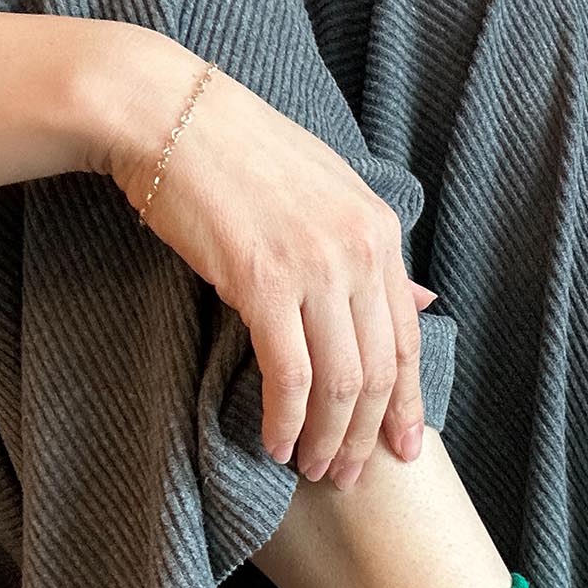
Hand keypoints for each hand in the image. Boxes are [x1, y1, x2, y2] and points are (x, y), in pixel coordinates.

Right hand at [100, 33, 434, 486]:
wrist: (165, 112)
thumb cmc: (240, 155)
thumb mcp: (329, 193)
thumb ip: (372, 254)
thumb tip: (422, 300)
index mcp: (380, 230)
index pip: (408, 339)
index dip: (409, 404)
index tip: (403, 450)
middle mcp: (359, 250)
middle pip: (379, 372)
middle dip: (367, 436)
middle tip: (346, 475)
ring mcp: (314, 266)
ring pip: (342, 382)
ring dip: (327, 438)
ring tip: (312, 469)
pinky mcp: (262, 282)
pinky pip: (290, 375)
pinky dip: (285, 419)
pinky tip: (273, 443)